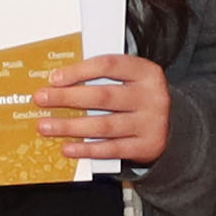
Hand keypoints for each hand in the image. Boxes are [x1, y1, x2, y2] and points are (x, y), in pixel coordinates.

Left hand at [48, 53, 168, 162]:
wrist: (174, 129)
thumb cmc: (140, 100)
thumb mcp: (132, 81)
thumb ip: (105, 78)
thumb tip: (61, 82)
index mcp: (147, 72)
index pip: (109, 65)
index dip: (79, 71)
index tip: (54, 78)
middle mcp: (151, 97)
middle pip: (103, 96)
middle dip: (67, 97)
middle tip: (41, 99)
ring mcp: (151, 123)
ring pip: (104, 125)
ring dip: (71, 126)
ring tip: (46, 125)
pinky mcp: (146, 147)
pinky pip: (111, 149)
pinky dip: (87, 149)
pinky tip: (68, 147)